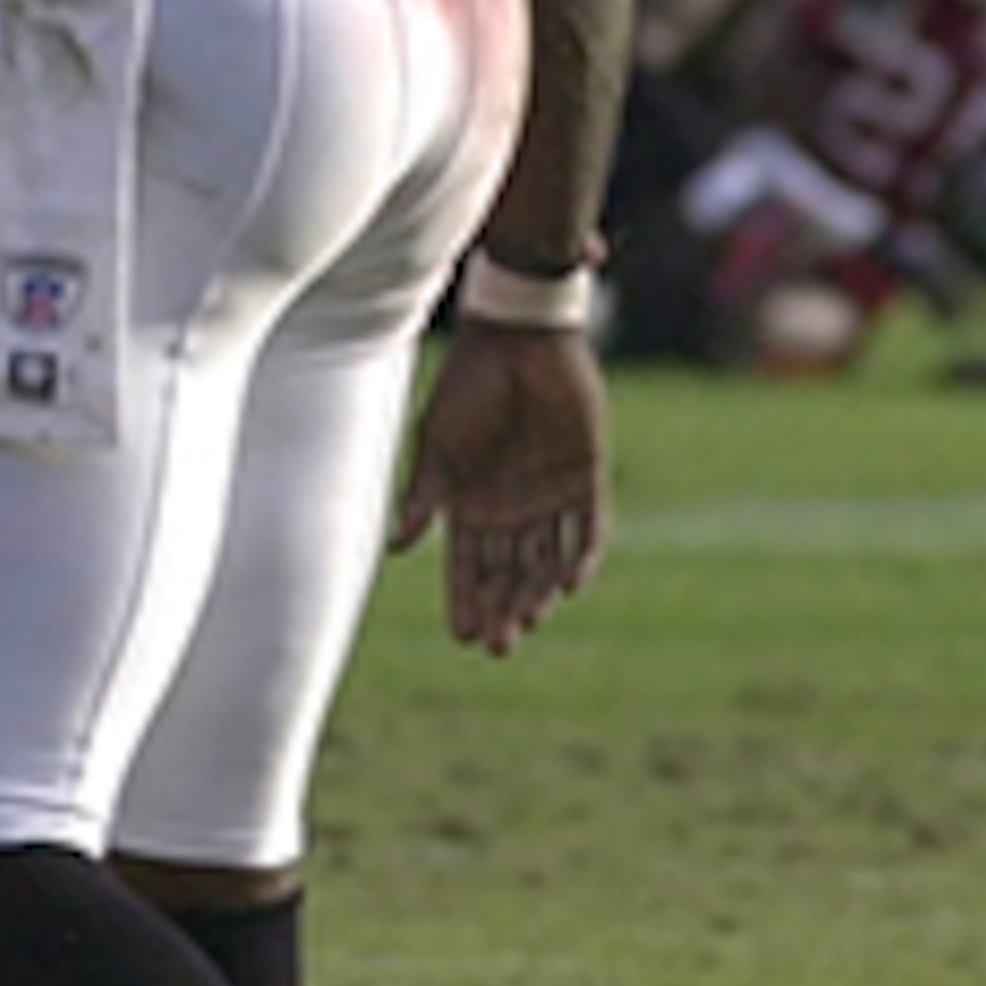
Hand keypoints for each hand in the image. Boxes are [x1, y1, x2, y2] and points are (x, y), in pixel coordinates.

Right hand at [390, 320, 608, 655]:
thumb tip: (397, 548)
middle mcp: (511, 505)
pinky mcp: (587, 475)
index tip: (463, 636)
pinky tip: (568, 586)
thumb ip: (425, 495)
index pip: (467, 565)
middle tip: (498, 647)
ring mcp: (551, 492)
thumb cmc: (468, 385)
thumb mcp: (437, 443)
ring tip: (528, 623)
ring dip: (538, 593)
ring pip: (546, 560)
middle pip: (507, 572)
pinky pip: (588, 527)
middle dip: (502, 610)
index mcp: (472, 501)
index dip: (465, 600)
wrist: (518, 338)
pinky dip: (580, 557)